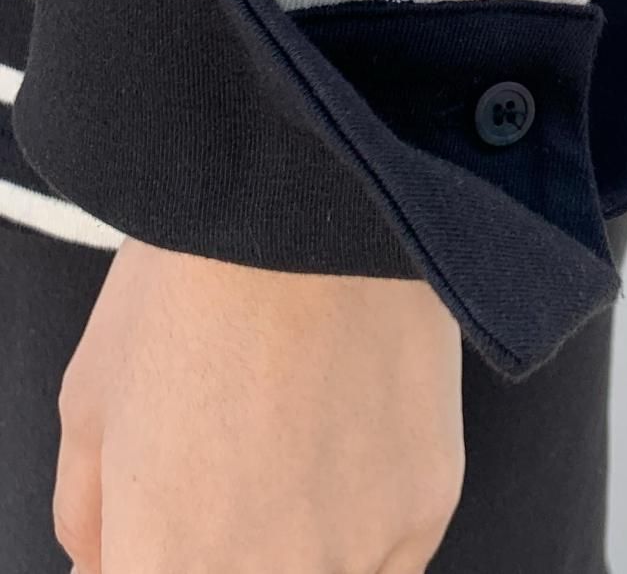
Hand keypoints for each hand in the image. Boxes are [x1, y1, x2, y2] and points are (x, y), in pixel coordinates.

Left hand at [54, 237, 463, 572]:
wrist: (312, 197)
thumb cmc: (196, 279)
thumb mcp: (91, 395)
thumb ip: (90, 514)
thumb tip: (105, 557)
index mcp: (171, 565)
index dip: (157, 551)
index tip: (169, 517)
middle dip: (226, 543)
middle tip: (230, 467)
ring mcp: (363, 552)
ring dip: (299, 540)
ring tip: (289, 443)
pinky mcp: (428, 505)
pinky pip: (389, 552)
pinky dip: (360, 516)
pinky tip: (344, 433)